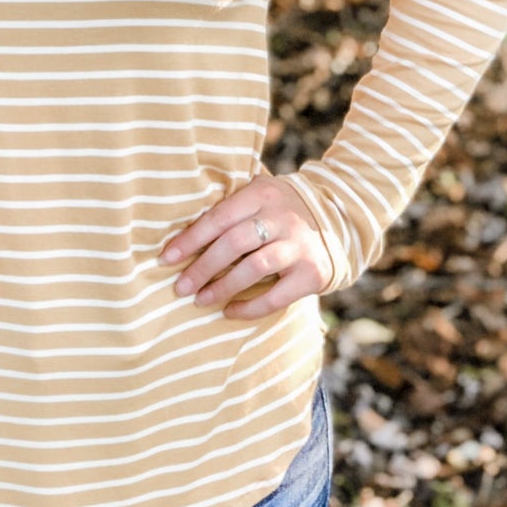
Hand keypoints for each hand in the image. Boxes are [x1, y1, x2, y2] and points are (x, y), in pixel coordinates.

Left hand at [158, 175, 331, 319]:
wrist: (339, 220)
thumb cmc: (281, 211)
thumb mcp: (260, 196)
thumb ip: (231, 208)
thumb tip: (180, 233)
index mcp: (263, 194)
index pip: (220, 216)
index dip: (191, 239)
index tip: (167, 258)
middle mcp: (282, 217)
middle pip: (234, 243)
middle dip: (202, 267)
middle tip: (180, 286)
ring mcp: (299, 246)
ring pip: (254, 268)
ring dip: (222, 287)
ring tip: (200, 300)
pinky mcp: (312, 273)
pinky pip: (276, 296)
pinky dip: (250, 307)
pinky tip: (230, 311)